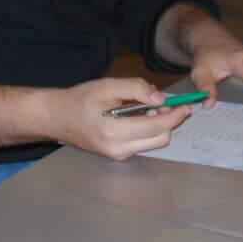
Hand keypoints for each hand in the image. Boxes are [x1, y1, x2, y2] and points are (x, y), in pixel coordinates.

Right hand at [42, 77, 195, 159]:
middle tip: (160, 103)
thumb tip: (160, 99)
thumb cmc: (79, 100)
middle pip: (160, 139)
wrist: (57, 117)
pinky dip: (147, 130)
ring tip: (144, 108)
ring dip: (157, 125)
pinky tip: (136, 117)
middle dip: (167, 121)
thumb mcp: (107, 86)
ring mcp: (117, 155)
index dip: (175, 116)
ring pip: (153, 142)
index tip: (185, 106)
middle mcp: (118, 149)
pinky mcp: (116, 155)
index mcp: (114, 131)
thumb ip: (136, 89)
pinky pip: (142, 143)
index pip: (157, 127)